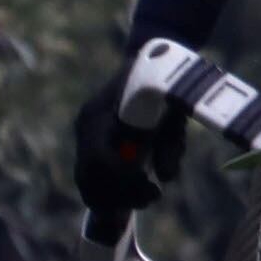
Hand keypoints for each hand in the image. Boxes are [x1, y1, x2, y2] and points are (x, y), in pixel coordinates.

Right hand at [70, 74, 181, 221]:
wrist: (152, 62)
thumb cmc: (166, 87)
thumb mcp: (175, 113)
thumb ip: (169, 145)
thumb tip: (165, 178)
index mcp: (100, 113)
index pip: (99, 158)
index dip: (123, 180)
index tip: (151, 187)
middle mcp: (86, 125)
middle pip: (88, 175)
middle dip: (119, 195)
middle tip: (152, 198)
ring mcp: (85, 133)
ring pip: (86, 179)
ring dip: (114, 197)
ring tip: (148, 198)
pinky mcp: (91, 140)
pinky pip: (91, 174)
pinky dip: (109, 191)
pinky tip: (131, 196)